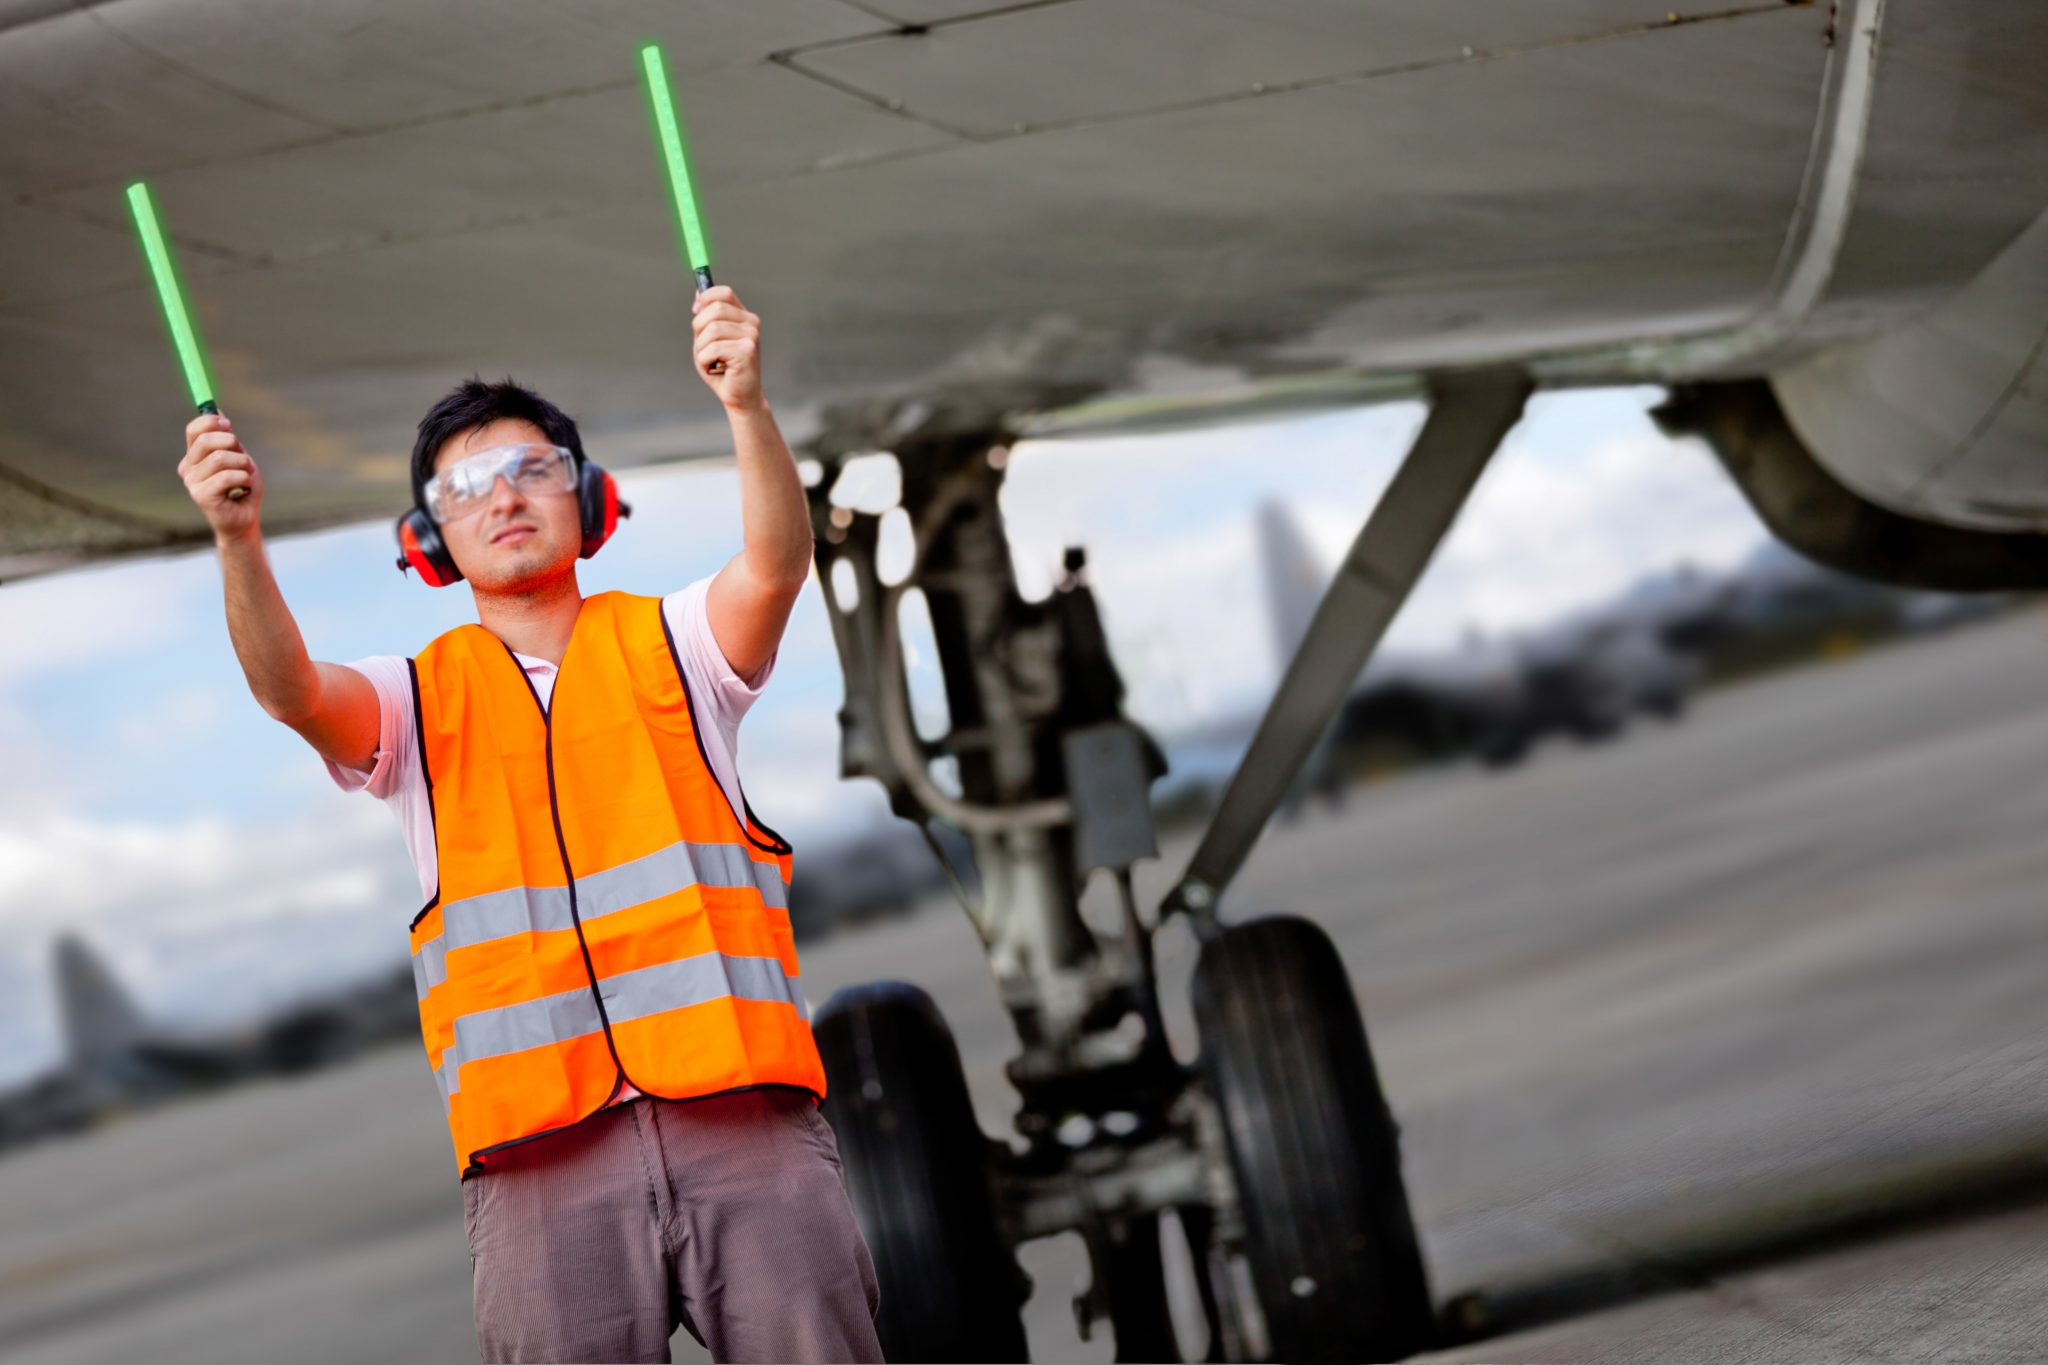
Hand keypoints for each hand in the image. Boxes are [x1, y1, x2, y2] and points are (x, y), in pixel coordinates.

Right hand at [178, 411, 261, 539]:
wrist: (245, 518)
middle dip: (232, 444)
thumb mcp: (238, 457)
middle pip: (206, 440)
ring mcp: (192, 482)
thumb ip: (226, 438)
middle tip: (244, 459)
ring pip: (220, 458)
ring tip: (246, 477)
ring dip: (243, 464)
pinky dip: (243, 479)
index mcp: (194, 456)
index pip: (194, 429)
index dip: (211, 422)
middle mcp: (188, 467)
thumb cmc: (242, 488)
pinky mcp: (201, 495)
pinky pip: (226, 476)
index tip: (228, 425)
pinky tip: (244, 489)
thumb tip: (216, 411)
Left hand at [691, 285, 763, 411]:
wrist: (740, 397)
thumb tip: (698, 293)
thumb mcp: (708, 339)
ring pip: (711, 330)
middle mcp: (751, 323)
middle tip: (704, 347)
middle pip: (714, 309)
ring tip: (710, 361)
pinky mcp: (747, 351)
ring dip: (701, 349)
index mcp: (743, 316)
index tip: (696, 312)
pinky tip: (715, 368)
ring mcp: (751, 336)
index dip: (705, 299)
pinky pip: (713, 348)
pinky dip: (705, 360)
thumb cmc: (722, 370)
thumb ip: (705, 318)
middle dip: (699, 328)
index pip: (723, 293)